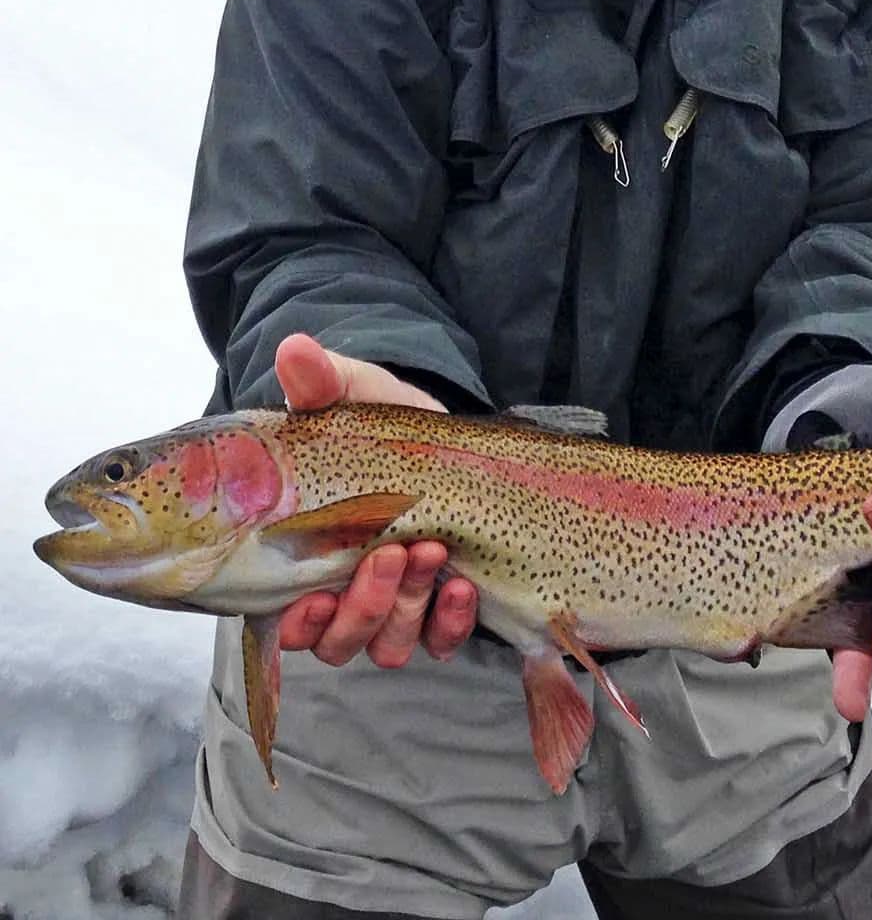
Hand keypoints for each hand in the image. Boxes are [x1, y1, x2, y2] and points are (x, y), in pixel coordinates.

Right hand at [273, 333, 478, 667]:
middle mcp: (343, 594)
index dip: (300, 623)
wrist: (436, 433)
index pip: (289, 620)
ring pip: (388, 643)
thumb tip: (293, 349)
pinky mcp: (440, 604)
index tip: (314, 598)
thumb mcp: (350, 396)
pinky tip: (460, 587)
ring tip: (430, 552)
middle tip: (390, 554)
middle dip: (365, 606)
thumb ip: (319, 382)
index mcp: (304, 558)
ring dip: (407, 608)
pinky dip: (449, 622)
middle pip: (342, 638)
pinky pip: (440, 639)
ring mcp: (396, 604)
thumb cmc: (377, 422)